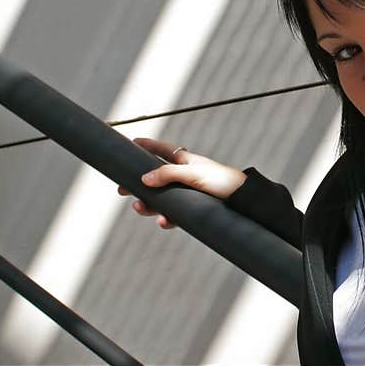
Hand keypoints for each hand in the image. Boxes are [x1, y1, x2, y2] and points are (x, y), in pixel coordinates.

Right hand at [117, 137, 246, 228]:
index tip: (131, 143)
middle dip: (138, 184)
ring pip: (160, 199)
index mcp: (185, 161)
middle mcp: (183, 176)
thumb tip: (144, 178)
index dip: (147, 146)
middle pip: (154, 178)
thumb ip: (168, 174)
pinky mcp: (191, 211)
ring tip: (140, 207)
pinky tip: (164, 222)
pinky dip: (166, 219)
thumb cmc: (222, 181)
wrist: (242, 202)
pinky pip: (173, 215)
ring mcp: (186, 194)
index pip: (161, 150)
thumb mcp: (193, 173)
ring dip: (148, 205)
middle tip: (122, 189)